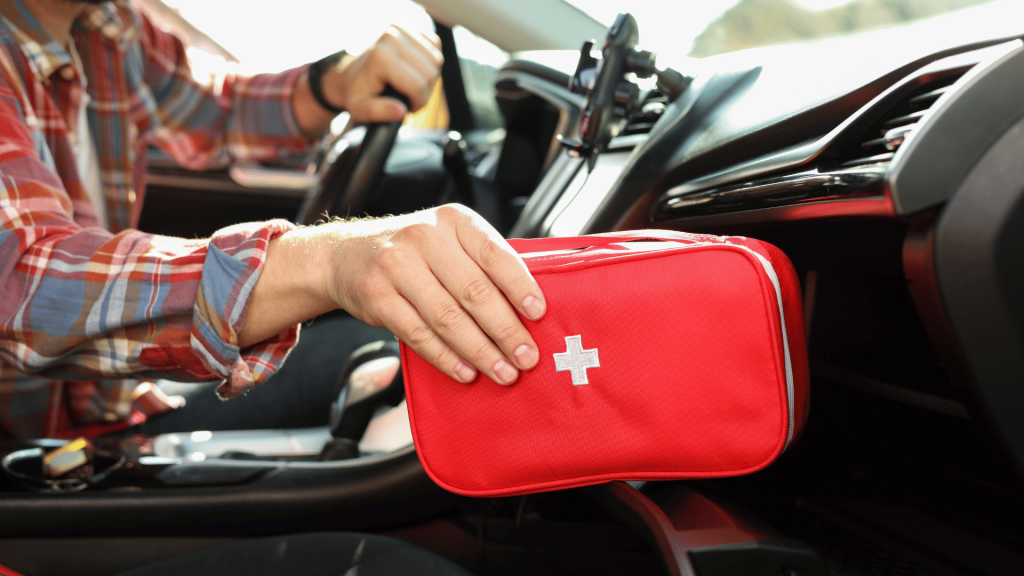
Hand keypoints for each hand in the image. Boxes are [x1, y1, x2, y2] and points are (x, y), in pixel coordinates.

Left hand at [322, 26, 442, 122]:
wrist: (353, 74)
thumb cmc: (358, 93)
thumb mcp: (361, 109)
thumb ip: (379, 112)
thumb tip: (401, 111)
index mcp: (381, 56)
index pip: (418, 85)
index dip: (417, 102)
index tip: (407, 108)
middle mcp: (392, 36)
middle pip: (430, 73)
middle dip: (424, 91)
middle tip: (409, 97)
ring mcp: (402, 28)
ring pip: (437, 60)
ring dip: (429, 78)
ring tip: (412, 85)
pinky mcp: (411, 26)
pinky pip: (436, 47)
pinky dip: (430, 62)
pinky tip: (415, 69)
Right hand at [325, 205, 545, 384]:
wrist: (347, 254)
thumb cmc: (414, 252)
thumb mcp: (449, 239)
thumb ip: (482, 263)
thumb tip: (529, 310)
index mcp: (454, 221)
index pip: (495, 254)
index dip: (520, 286)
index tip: (539, 314)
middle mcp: (425, 238)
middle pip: (474, 292)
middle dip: (506, 331)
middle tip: (526, 357)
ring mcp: (397, 266)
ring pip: (448, 318)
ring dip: (480, 352)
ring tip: (503, 371)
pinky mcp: (377, 297)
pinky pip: (419, 335)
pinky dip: (446, 358)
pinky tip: (466, 371)